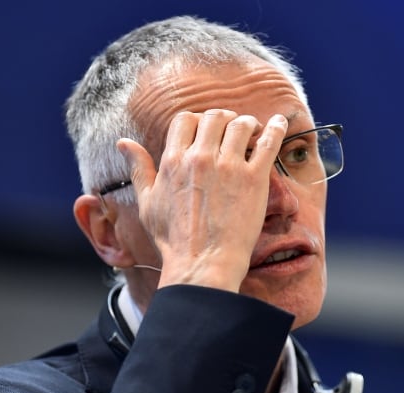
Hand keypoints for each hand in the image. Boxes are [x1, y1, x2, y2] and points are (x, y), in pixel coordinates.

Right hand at [117, 110, 287, 291]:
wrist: (202, 263)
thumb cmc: (174, 239)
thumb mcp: (148, 202)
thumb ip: (139, 169)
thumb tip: (124, 143)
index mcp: (173, 160)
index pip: (185, 119)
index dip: (197, 120)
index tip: (207, 129)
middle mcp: (200, 158)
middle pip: (214, 118)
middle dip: (224, 118)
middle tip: (233, 128)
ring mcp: (228, 167)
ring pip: (241, 125)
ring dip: (248, 123)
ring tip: (253, 131)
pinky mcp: (254, 179)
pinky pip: (268, 143)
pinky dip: (275, 128)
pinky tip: (279, 123)